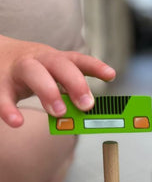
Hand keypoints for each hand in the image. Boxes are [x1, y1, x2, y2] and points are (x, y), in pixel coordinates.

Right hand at [0, 36, 115, 127]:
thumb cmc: (29, 71)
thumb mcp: (50, 74)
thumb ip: (68, 91)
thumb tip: (90, 112)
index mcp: (53, 59)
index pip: (76, 60)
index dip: (94, 66)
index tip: (111, 75)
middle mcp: (37, 60)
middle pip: (59, 65)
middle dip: (75, 83)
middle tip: (87, 105)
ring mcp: (16, 70)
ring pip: (33, 73)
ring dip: (48, 91)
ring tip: (59, 112)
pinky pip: (3, 96)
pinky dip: (9, 109)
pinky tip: (17, 122)